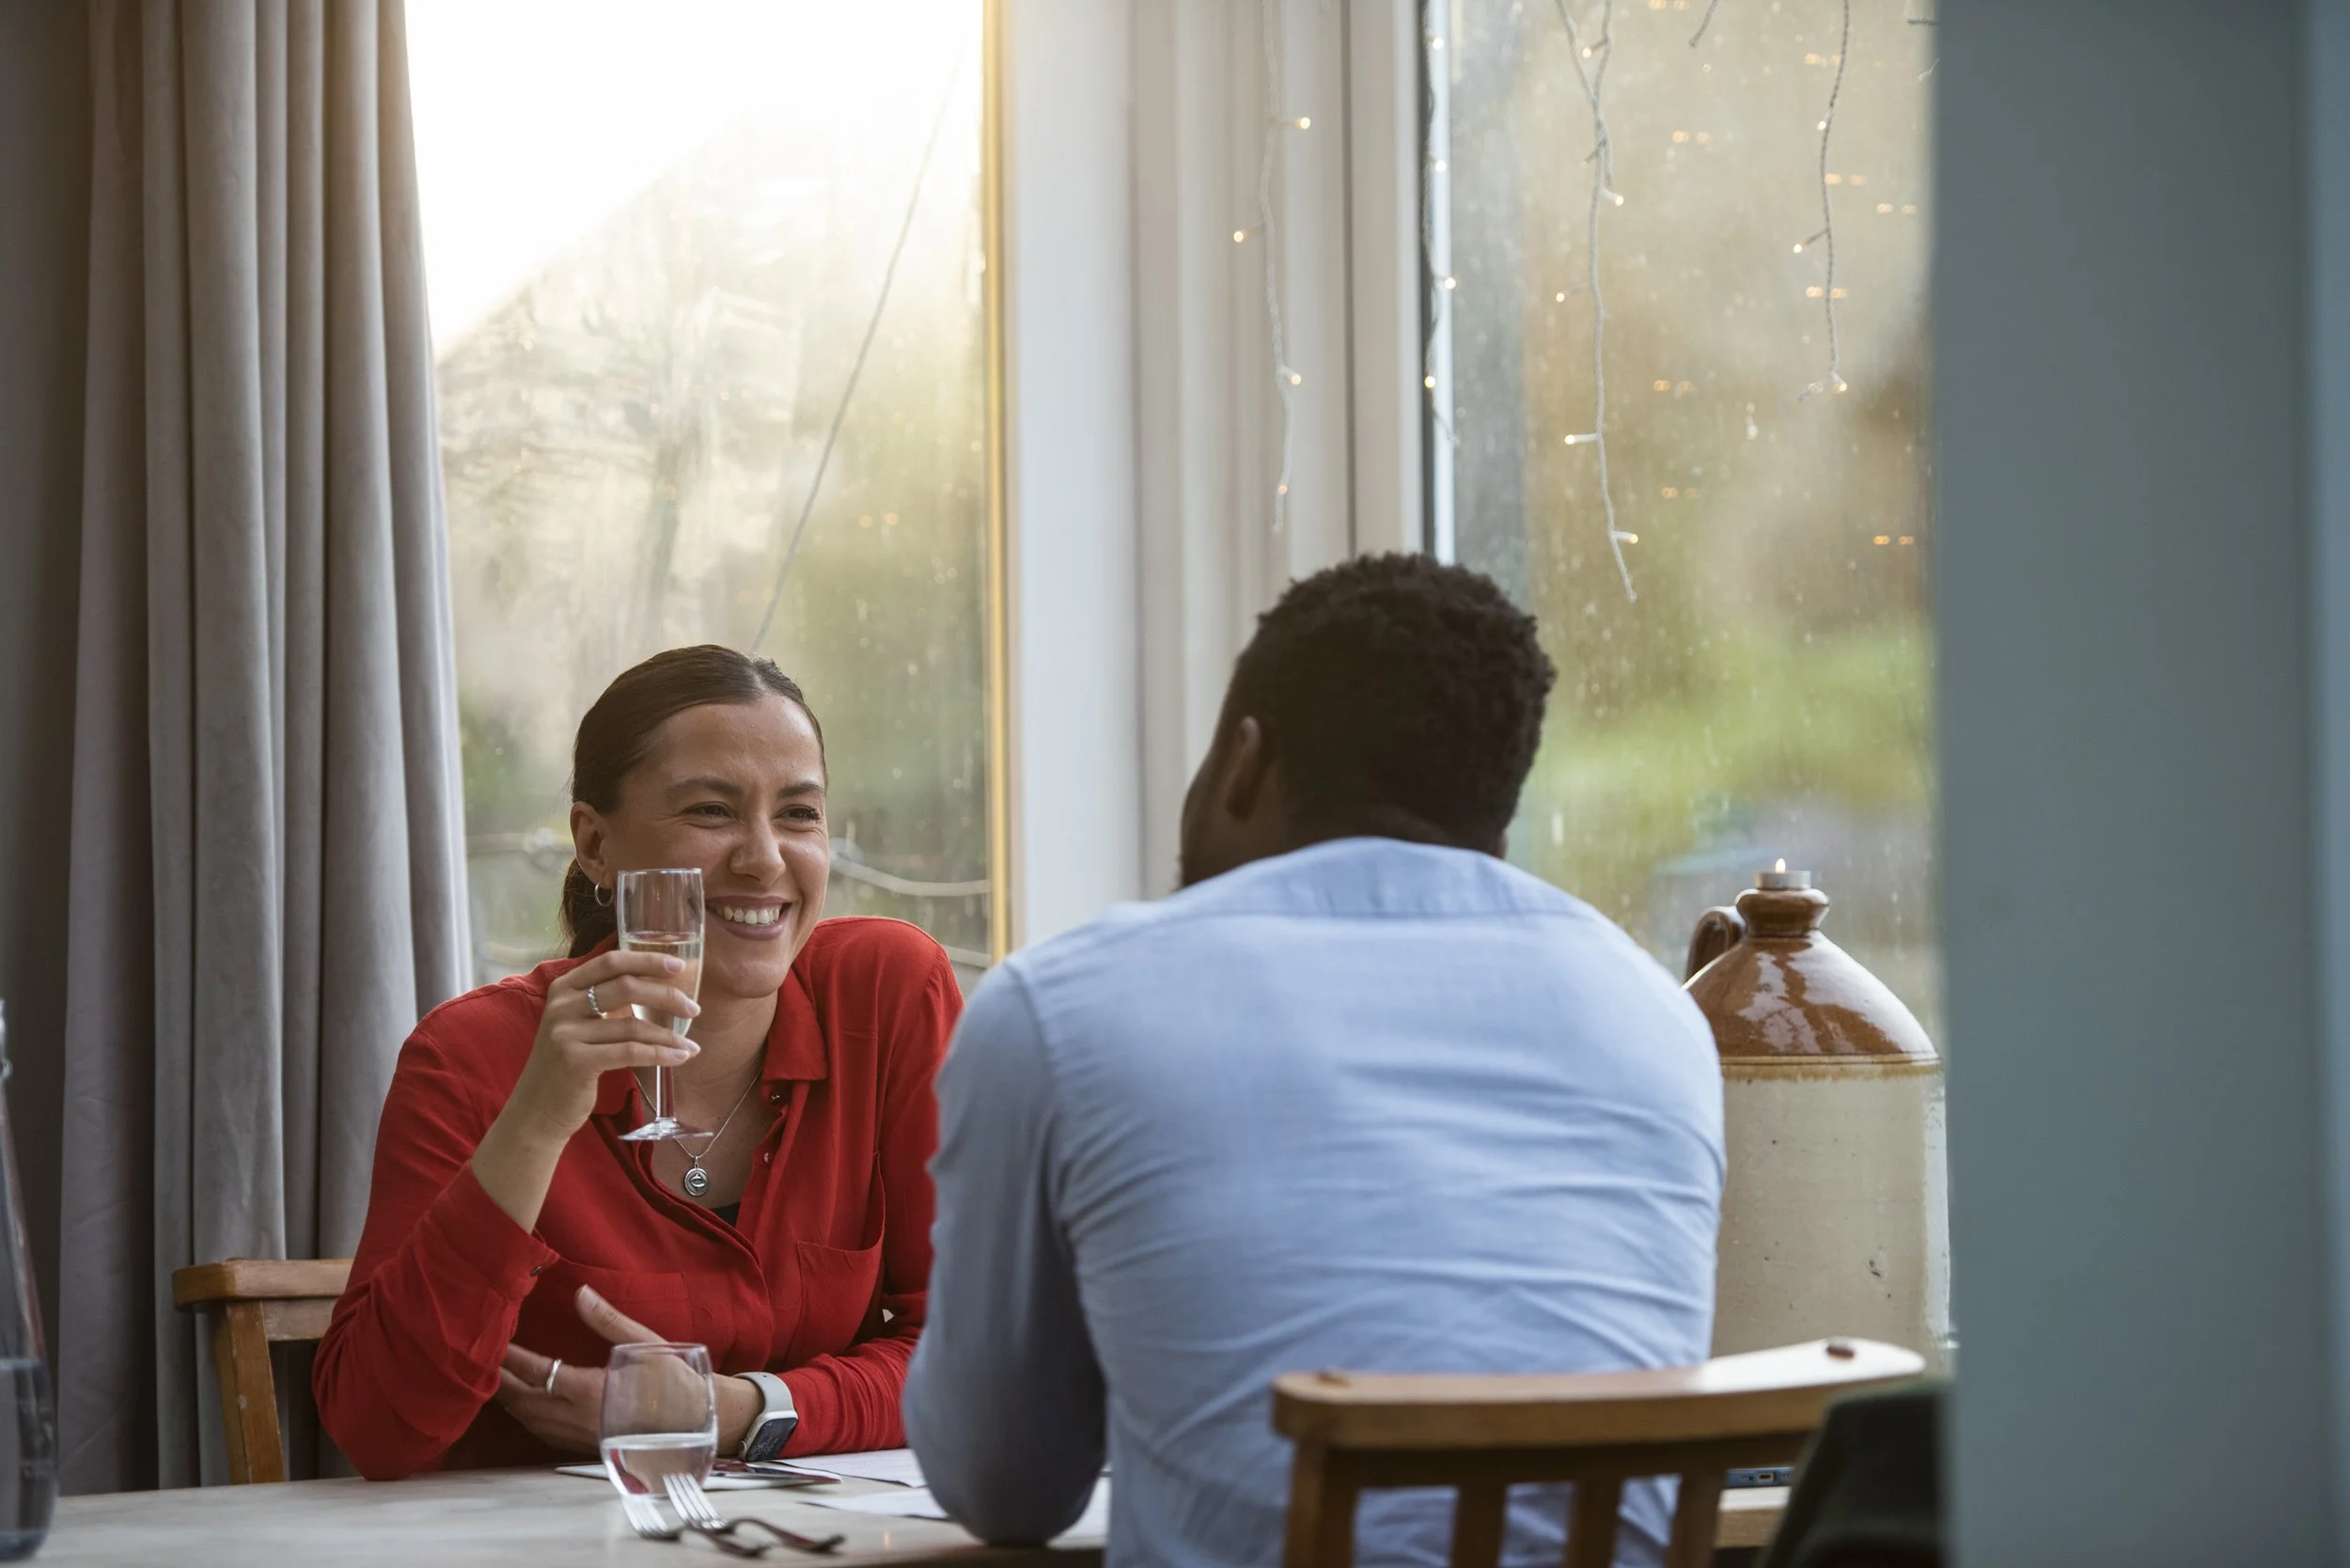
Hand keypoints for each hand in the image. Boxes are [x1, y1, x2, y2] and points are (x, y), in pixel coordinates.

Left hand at [495, 1286, 760, 1456]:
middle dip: (497, 1377)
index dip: (509, 1355)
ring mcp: (576, 1435)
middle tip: (476, 1354)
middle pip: (521, 1398)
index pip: (536, 1370)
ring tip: (490, 1375)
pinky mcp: (581, 1444)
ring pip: (527, 1417)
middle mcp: (574, 1417)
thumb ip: (607, 1320)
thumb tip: (580, 1293)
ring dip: (507, 1396)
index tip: (489, 1337)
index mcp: (587, 1390)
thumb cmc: (676, 1381)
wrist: (698, 1424)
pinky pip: (540, 1430)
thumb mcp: (646, 1343)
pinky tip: (520, 1401)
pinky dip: (523, 1413)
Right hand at [505, 949, 702, 1145]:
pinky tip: (679, 1057)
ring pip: (633, 1025)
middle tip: (694, 1008)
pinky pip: (630, 1052)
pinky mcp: (576, 1061)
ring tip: (691, 1045)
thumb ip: (603, 1002)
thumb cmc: (567, 1064)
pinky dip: (660, 1055)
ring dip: (669, 1036)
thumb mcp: (577, 1024)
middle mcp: (561, 1006)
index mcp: (563, 988)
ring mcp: (565, 1033)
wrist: (536, 1110)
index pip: (610, 962)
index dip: (647, 960)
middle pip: (626, 987)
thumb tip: (657, 985)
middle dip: (667, 996)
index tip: (678, 966)